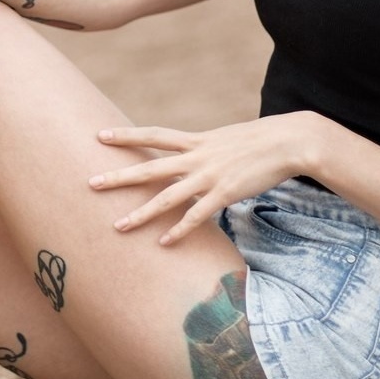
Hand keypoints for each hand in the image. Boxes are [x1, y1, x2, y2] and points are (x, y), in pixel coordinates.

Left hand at [87, 113, 319, 244]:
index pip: (154, 135)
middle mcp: (197, 157)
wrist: (289, 141)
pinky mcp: (225, 193)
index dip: (126, 135)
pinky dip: (178, 230)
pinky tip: (163, 243)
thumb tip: (192, 154)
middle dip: (119, 177)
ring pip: (167, 196)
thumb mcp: (225, 138)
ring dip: (141, 213)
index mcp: (196, 140)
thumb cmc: (259, 141)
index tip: (100, 135)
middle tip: (91, 183)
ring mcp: (209, 176)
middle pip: (150, 168)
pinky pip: (196, 216)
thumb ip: (204, 148)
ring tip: (118, 227)